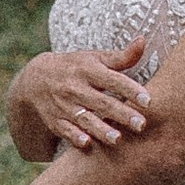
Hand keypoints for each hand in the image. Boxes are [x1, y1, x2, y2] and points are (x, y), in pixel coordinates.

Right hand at [7, 36, 150, 152]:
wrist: (35, 79)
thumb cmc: (75, 67)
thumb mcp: (94, 58)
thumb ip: (121, 56)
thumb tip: (143, 41)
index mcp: (88, 70)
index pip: (113, 80)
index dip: (131, 90)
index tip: (148, 100)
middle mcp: (76, 88)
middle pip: (102, 103)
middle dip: (121, 114)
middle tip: (142, 125)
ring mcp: (65, 106)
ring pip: (85, 119)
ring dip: (101, 130)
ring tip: (118, 139)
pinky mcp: (56, 121)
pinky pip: (65, 130)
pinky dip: (74, 136)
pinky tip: (86, 143)